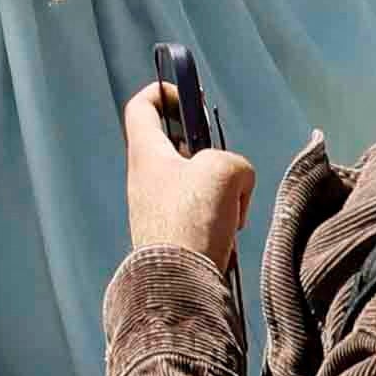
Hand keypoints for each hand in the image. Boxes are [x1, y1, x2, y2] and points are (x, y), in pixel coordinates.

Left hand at [123, 85, 256, 270]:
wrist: (179, 284)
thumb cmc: (191, 218)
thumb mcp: (224, 170)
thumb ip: (235, 163)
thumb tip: (234, 185)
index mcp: (146, 153)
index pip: (140, 107)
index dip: (162, 92)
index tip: (189, 97)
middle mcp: (144, 179)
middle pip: (178, 147)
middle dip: (209, 153)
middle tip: (225, 166)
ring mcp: (156, 210)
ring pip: (195, 183)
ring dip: (220, 191)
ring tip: (229, 210)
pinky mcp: (172, 236)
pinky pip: (200, 214)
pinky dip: (219, 218)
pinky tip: (226, 234)